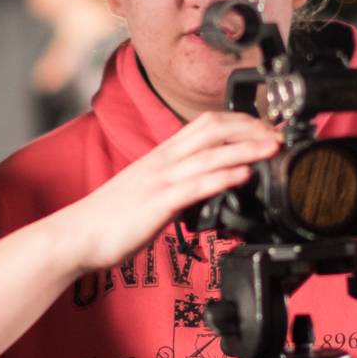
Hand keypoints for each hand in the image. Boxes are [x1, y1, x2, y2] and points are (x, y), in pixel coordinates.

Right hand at [52, 111, 278, 272]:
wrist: (78, 235)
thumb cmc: (112, 218)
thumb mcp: (150, 191)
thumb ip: (178, 184)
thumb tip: (206, 185)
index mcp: (162, 156)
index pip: (206, 125)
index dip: (239, 122)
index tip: (266, 128)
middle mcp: (163, 161)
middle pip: (213, 129)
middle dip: (250, 128)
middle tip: (279, 134)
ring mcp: (160, 180)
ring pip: (210, 154)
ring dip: (246, 148)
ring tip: (273, 148)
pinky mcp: (158, 204)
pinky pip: (196, 185)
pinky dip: (223, 176)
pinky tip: (244, 174)